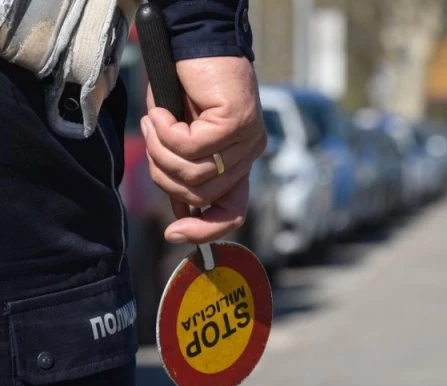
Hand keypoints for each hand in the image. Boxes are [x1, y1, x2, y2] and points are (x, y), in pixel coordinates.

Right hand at [140, 56, 266, 243]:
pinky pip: (190, 146)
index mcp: (238, 163)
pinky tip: (161, 111)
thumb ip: (183, 174)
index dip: (204, 230)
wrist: (192, 44)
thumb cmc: (183, 90)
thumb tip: (179, 212)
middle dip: (163, 172)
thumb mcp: (179, 140)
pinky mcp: (236, 121)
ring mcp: (247, 139)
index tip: (173, 234)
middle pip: (199, 193)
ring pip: (192, 173)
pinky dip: (165, 131)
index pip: (233, 212)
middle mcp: (249, 154)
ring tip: (155, 120)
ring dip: (160, 149)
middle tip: (152, 139)